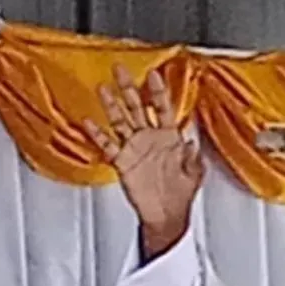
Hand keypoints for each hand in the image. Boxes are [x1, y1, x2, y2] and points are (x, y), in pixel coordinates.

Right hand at [83, 65, 203, 258]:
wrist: (166, 215)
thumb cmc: (181, 194)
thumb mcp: (194, 174)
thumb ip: (193, 158)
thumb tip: (192, 142)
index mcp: (170, 137)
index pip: (163, 108)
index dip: (158, 91)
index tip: (154, 74)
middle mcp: (150, 138)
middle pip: (137, 107)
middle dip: (129, 87)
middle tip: (120, 69)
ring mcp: (135, 148)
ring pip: (120, 121)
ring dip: (111, 105)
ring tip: (103, 88)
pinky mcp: (122, 161)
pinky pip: (108, 145)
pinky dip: (98, 134)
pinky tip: (89, 122)